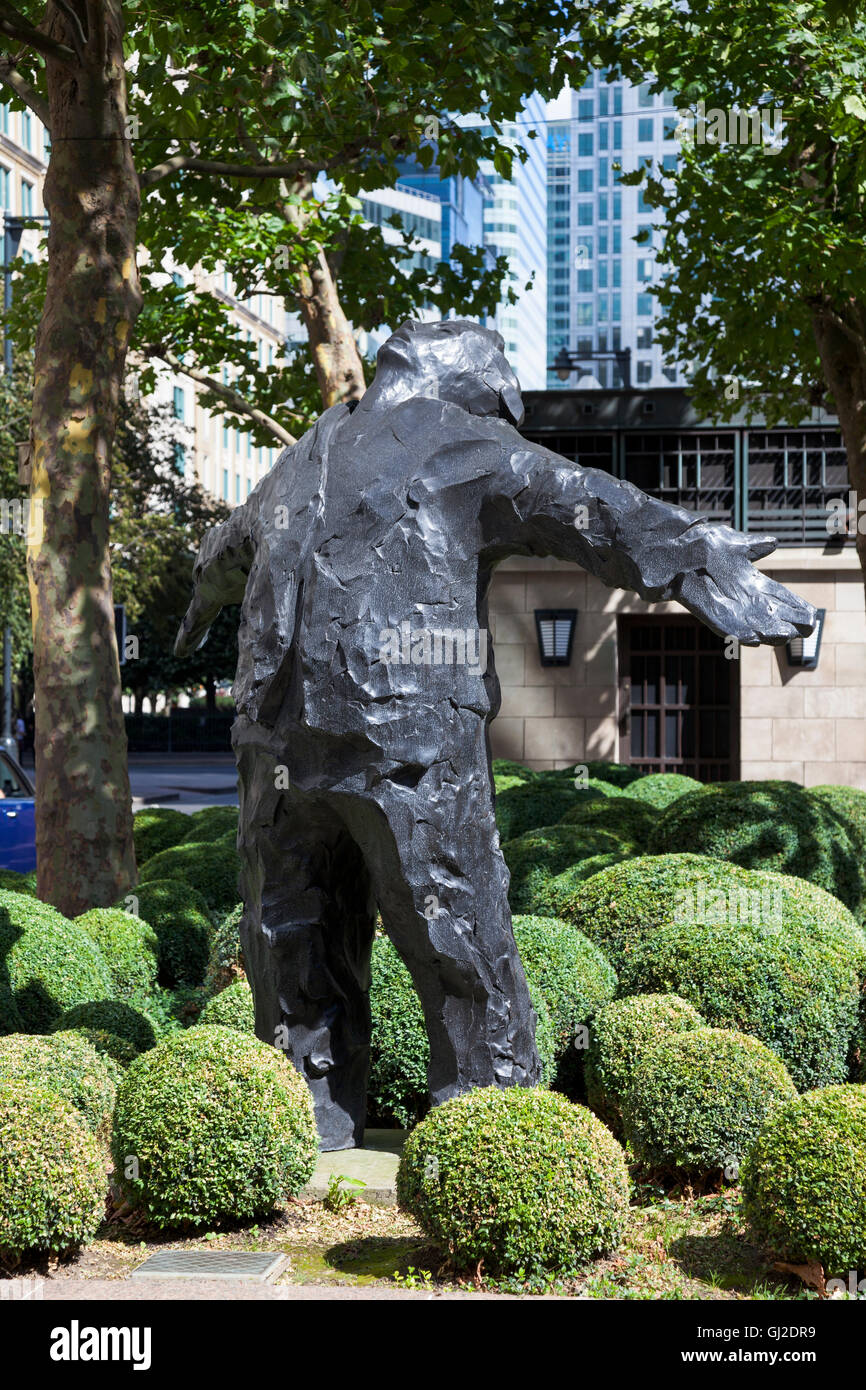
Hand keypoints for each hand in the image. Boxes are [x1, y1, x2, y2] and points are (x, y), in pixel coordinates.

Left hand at [674, 530, 816, 645]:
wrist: (675, 549)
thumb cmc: (704, 546)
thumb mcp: (735, 544)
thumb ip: (755, 546)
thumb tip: (774, 543)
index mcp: (751, 582)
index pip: (780, 596)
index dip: (796, 606)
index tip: (813, 615)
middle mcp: (742, 597)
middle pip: (771, 614)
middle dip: (789, 622)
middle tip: (809, 629)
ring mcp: (726, 606)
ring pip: (753, 624)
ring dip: (769, 631)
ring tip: (786, 636)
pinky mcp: (708, 612)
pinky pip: (726, 626)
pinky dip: (739, 633)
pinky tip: (753, 639)